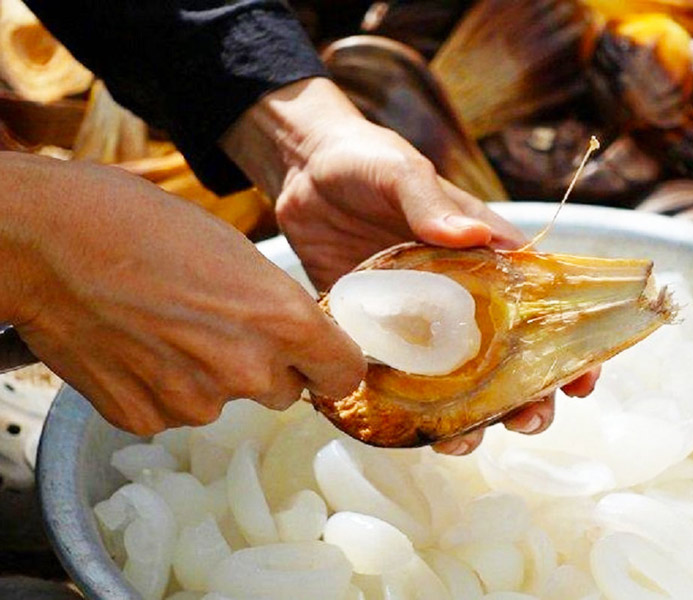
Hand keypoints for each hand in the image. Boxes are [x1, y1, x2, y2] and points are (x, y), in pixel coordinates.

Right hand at [1, 153, 364, 434]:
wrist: (47, 240)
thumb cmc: (141, 225)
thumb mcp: (236, 252)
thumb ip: (275, 306)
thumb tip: (291, 337)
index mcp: (282, 320)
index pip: (345, 376)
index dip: (332, 366)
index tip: (321, 362)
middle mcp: (248, 370)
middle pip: (285, 392)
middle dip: (265, 367)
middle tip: (221, 327)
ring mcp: (195, 401)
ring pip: (225, 401)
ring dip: (208, 376)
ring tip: (166, 326)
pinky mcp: (145, 418)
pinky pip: (173, 410)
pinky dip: (161, 387)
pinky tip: (135, 345)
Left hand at [221, 78, 598, 452]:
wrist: (303, 171)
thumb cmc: (365, 161)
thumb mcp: (401, 172)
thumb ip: (430, 202)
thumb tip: (470, 238)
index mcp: (481, 257)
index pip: (539, 304)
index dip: (566, 345)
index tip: (582, 380)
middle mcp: (457, 296)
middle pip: (505, 357)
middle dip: (524, 396)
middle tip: (525, 421)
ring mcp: (416, 320)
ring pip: (454, 381)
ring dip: (467, 416)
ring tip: (461, 440)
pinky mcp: (374, 333)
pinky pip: (395, 381)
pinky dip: (403, 410)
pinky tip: (405, 432)